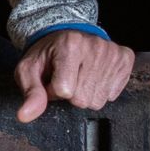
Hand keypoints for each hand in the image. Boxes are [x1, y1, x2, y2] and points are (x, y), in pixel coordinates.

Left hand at [14, 29, 134, 121]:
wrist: (65, 35)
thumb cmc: (46, 55)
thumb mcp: (29, 70)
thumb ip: (30, 93)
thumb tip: (24, 116)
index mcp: (69, 45)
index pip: (64, 91)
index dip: (53, 92)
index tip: (51, 80)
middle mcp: (94, 46)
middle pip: (82, 98)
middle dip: (70, 95)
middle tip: (66, 78)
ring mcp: (112, 52)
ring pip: (99, 100)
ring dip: (86, 94)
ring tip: (79, 77)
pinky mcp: (125, 58)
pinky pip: (113, 94)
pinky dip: (102, 89)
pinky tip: (93, 75)